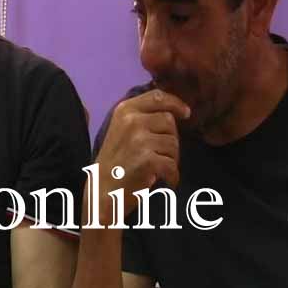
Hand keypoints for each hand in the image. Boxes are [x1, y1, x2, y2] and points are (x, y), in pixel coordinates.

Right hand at [93, 89, 189, 223]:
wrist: (102, 191)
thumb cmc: (115, 161)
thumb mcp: (122, 129)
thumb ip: (142, 115)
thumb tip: (173, 108)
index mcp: (124, 109)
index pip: (158, 97)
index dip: (175, 103)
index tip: (185, 113)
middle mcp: (131, 120)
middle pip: (169, 121)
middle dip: (171, 138)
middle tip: (161, 154)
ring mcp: (139, 139)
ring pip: (173, 143)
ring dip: (171, 158)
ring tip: (158, 168)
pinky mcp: (147, 159)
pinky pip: (172, 164)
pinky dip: (172, 175)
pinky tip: (162, 180)